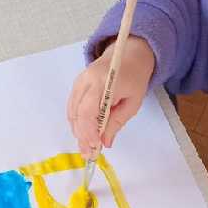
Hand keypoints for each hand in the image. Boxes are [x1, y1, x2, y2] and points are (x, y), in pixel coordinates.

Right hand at [67, 36, 154, 156]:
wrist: (129, 53)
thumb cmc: (134, 77)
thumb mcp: (133, 102)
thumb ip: (117, 122)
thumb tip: (105, 143)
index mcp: (103, 82)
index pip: (88, 110)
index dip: (89, 131)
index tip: (95, 147)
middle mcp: (86, 80)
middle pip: (77, 113)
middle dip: (82, 136)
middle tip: (89, 154)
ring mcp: (79, 81)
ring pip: (72, 112)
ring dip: (78, 132)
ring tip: (86, 148)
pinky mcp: (77, 85)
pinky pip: (73, 107)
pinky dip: (77, 122)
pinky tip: (84, 134)